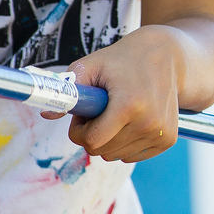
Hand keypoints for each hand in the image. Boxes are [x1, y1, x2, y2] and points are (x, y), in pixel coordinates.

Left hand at [53, 27, 183, 162]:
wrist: (168, 57)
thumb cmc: (122, 60)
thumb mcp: (90, 66)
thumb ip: (67, 91)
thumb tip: (46, 115)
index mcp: (129, 105)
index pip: (92, 141)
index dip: (80, 130)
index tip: (84, 114)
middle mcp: (149, 123)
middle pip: (103, 151)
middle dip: (93, 134)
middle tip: (100, 110)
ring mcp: (161, 133)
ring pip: (116, 156)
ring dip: (109, 140)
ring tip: (117, 112)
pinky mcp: (168, 140)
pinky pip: (132, 155)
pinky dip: (125, 143)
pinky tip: (132, 120)